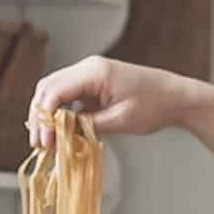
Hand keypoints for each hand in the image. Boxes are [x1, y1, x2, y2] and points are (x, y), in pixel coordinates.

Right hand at [28, 56, 204, 149]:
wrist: (174, 95)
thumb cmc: (154, 105)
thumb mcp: (120, 120)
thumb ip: (88, 125)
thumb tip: (62, 133)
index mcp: (94, 73)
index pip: (55, 91)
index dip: (45, 118)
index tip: (44, 142)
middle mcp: (87, 68)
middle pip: (48, 88)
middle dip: (40, 117)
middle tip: (39, 145)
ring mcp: (89, 73)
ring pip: (54, 91)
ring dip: (47, 115)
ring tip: (45, 142)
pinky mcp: (92, 83)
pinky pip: (67, 95)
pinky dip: (59, 112)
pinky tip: (58, 132)